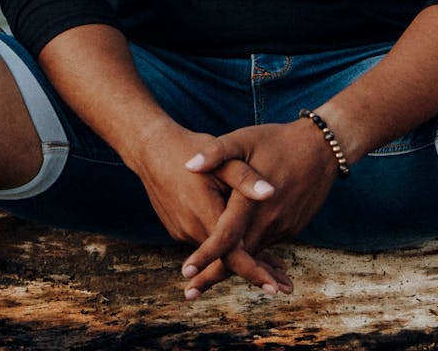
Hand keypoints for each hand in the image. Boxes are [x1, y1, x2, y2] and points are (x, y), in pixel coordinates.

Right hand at [120, 122, 286, 294]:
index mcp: (205, 213)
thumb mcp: (223, 158)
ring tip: (277, 267)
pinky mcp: (178, 228)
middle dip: (257, 271)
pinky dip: (227, 248)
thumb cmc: (190, 149)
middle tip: (286, 284)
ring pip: (218, 253)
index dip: (254, 271)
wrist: (151, 149)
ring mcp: (182, 230)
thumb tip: (272, 192)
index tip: (274, 288)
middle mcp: (191, 228)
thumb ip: (246, 179)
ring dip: (244, 259)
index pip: (232, 254)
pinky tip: (248, 245)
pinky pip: (207, 243)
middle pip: (228, 260)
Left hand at [179, 120, 340, 296]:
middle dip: (213, 276)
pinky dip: (253, 255)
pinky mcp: (292, 228)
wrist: (323, 149)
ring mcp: (283, 226)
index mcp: (252, 201)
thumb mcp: (243, 139)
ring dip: (234, 268)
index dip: (205, 256)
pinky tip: (239, 258)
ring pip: (253, 254)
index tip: (186, 273)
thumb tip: (189, 165)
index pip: (226, 237)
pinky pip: (267, 245)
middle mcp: (269, 220)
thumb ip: (216, 153)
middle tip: (189, 293)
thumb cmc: (277, 140)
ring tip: (205, 281)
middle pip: (238, 257)